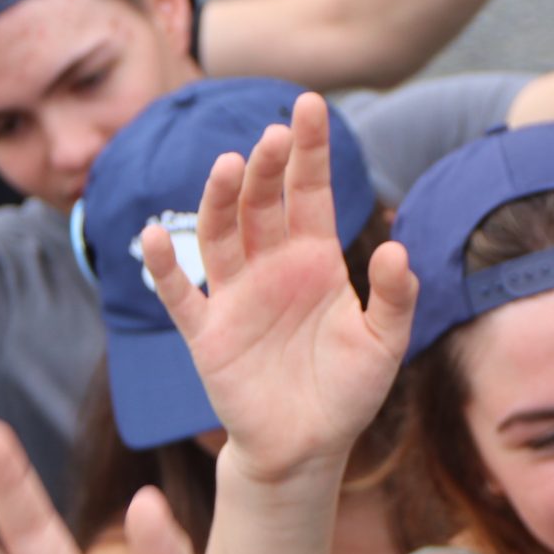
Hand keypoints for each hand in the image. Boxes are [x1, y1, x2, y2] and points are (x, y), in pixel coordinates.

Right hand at [141, 92, 418, 487]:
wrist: (307, 448)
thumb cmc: (347, 392)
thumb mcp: (384, 345)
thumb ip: (395, 298)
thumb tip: (397, 249)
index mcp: (315, 261)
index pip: (310, 193)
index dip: (309, 151)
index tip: (310, 105)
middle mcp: (272, 267)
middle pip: (263, 203)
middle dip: (268, 167)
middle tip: (275, 135)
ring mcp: (235, 297)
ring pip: (221, 234)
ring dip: (221, 199)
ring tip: (231, 166)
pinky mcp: (207, 334)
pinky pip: (181, 295)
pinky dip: (167, 266)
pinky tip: (156, 236)